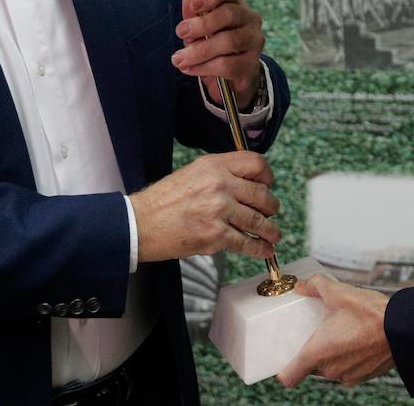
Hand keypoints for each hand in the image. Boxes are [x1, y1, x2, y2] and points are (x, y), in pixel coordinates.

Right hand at [129, 151, 278, 261]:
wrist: (140, 224)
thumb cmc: (162, 201)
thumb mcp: (192, 173)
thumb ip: (220, 174)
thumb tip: (246, 183)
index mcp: (214, 166)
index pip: (256, 163)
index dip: (267, 175)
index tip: (268, 184)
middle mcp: (220, 184)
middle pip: (262, 194)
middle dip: (271, 206)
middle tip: (271, 212)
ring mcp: (219, 210)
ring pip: (258, 220)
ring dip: (270, 230)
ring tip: (273, 235)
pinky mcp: (216, 236)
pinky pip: (246, 243)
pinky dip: (259, 248)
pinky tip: (264, 249)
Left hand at [173, 0, 265, 106]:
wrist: (234, 72)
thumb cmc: (214, 44)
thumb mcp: (200, 29)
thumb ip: (193, 16)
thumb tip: (188, 1)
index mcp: (235, 3)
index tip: (193, 4)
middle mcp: (249, 18)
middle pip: (229, 14)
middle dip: (202, 24)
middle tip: (180, 32)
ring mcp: (254, 41)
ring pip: (229, 41)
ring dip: (200, 50)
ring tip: (180, 58)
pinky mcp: (251, 63)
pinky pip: (228, 65)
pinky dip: (205, 67)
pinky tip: (190, 68)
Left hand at [276, 275, 393, 387]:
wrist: (403, 328)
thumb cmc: (371, 314)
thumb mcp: (339, 293)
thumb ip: (315, 286)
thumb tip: (301, 285)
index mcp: (318, 353)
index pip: (289, 376)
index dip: (284, 369)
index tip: (285, 357)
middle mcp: (331, 370)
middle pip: (311, 368)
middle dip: (313, 352)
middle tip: (317, 333)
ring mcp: (348, 376)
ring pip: (330, 369)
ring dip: (332, 355)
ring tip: (340, 334)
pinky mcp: (363, 376)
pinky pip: (347, 370)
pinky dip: (349, 359)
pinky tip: (356, 341)